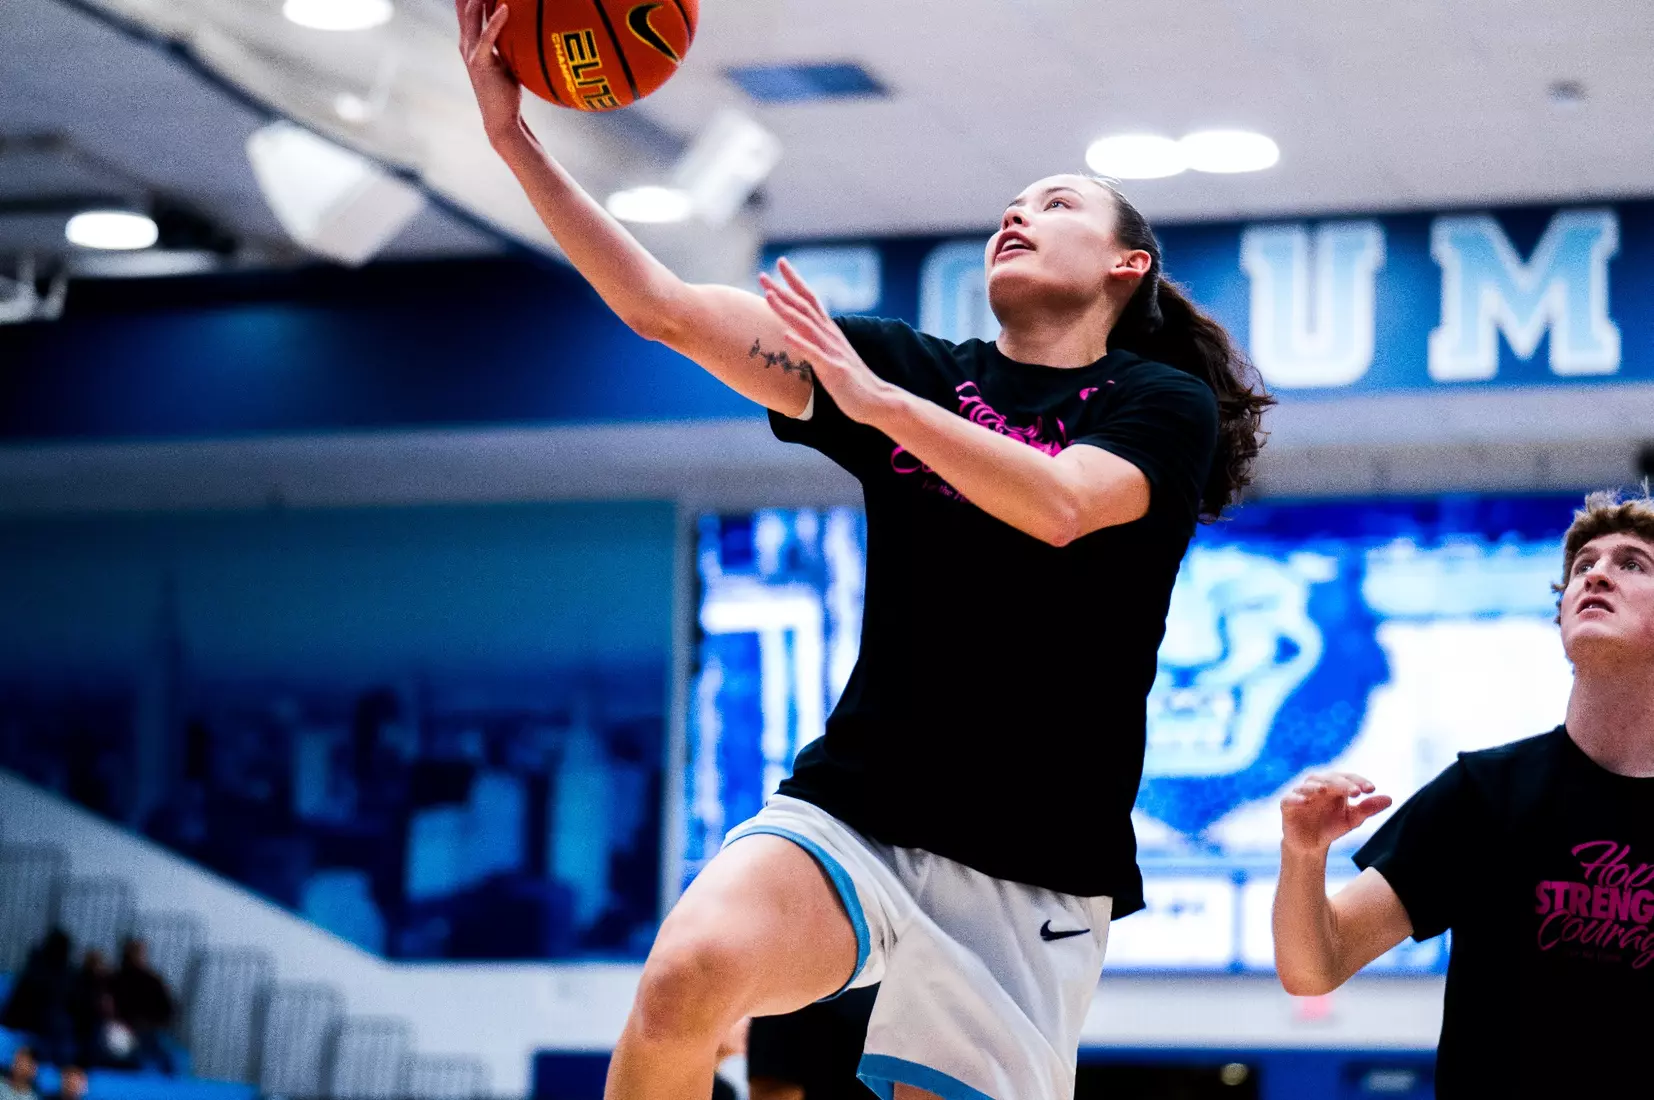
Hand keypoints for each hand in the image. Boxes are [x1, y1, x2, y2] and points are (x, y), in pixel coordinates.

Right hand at [456, 0, 527, 149]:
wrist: (500, 118)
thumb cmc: (507, 90)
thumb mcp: (506, 60)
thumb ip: (506, 42)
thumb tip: (522, 26)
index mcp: (470, 41)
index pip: (466, 9)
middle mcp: (466, 43)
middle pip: (464, 6)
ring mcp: (471, 52)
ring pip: (471, 16)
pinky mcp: (481, 62)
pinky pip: (488, 37)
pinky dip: (496, 21)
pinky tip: (506, 8)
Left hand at [759, 258, 901, 426]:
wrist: (877, 400)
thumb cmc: (852, 381)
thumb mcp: (832, 356)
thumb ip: (817, 342)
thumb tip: (797, 333)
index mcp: (830, 332)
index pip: (811, 299)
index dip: (795, 281)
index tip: (780, 263)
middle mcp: (831, 336)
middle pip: (805, 307)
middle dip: (783, 290)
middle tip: (763, 275)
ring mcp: (833, 352)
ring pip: (807, 326)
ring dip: (787, 311)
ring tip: (769, 297)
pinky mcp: (835, 370)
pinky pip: (815, 355)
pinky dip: (800, 344)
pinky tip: (786, 335)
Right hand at [1280, 772, 1392, 856]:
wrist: (1310, 845)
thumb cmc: (1331, 826)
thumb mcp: (1352, 819)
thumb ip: (1368, 808)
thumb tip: (1390, 799)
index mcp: (1334, 786)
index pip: (1346, 778)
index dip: (1358, 781)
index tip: (1371, 789)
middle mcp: (1318, 786)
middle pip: (1329, 779)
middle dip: (1342, 784)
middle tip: (1355, 792)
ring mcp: (1301, 794)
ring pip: (1308, 785)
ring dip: (1317, 786)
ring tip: (1326, 791)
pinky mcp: (1287, 805)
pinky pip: (1290, 798)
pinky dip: (1297, 798)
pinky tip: (1305, 801)